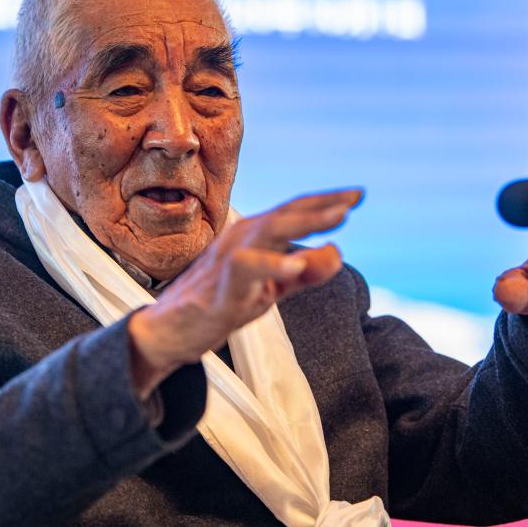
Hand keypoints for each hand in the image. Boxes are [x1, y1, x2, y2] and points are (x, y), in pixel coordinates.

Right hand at [127, 189, 362, 396]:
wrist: (170, 331)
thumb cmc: (218, 302)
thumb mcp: (270, 289)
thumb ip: (305, 274)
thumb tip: (338, 253)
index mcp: (253, 235)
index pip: (293, 211)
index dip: (325, 202)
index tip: (357, 195)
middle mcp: (241, 237)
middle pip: (286, 213)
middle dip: (323, 204)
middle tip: (354, 198)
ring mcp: (229, 257)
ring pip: (270, 230)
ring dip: (307, 222)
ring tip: (340, 217)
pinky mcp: (220, 284)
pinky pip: (248, 267)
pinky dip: (274, 264)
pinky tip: (298, 265)